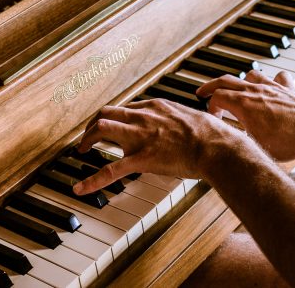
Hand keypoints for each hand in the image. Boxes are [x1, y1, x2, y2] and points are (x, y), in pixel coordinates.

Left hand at [73, 98, 244, 194]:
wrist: (214, 146)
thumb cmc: (210, 134)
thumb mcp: (193, 116)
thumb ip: (181, 118)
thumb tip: (188, 122)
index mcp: (156, 106)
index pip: (127, 108)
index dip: (117, 118)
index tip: (115, 127)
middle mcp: (144, 117)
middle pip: (107, 112)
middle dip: (93, 124)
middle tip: (88, 137)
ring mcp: (140, 137)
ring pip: (101, 128)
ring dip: (87, 139)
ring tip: (81, 151)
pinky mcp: (140, 159)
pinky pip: (109, 170)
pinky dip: (91, 180)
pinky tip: (80, 189)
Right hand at [198, 69, 294, 161]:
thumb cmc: (289, 141)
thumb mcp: (255, 147)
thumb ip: (239, 140)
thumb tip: (227, 142)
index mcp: (243, 104)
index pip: (217, 97)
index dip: (211, 108)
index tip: (214, 120)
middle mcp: (255, 90)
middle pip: (226, 80)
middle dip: (212, 86)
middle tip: (202, 91)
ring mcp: (271, 87)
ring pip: (250, 74)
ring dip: (241, 81)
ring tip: (238, 90)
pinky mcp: (287, 88)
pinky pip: (277, 77)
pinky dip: (271, 81)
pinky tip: (271, 88)